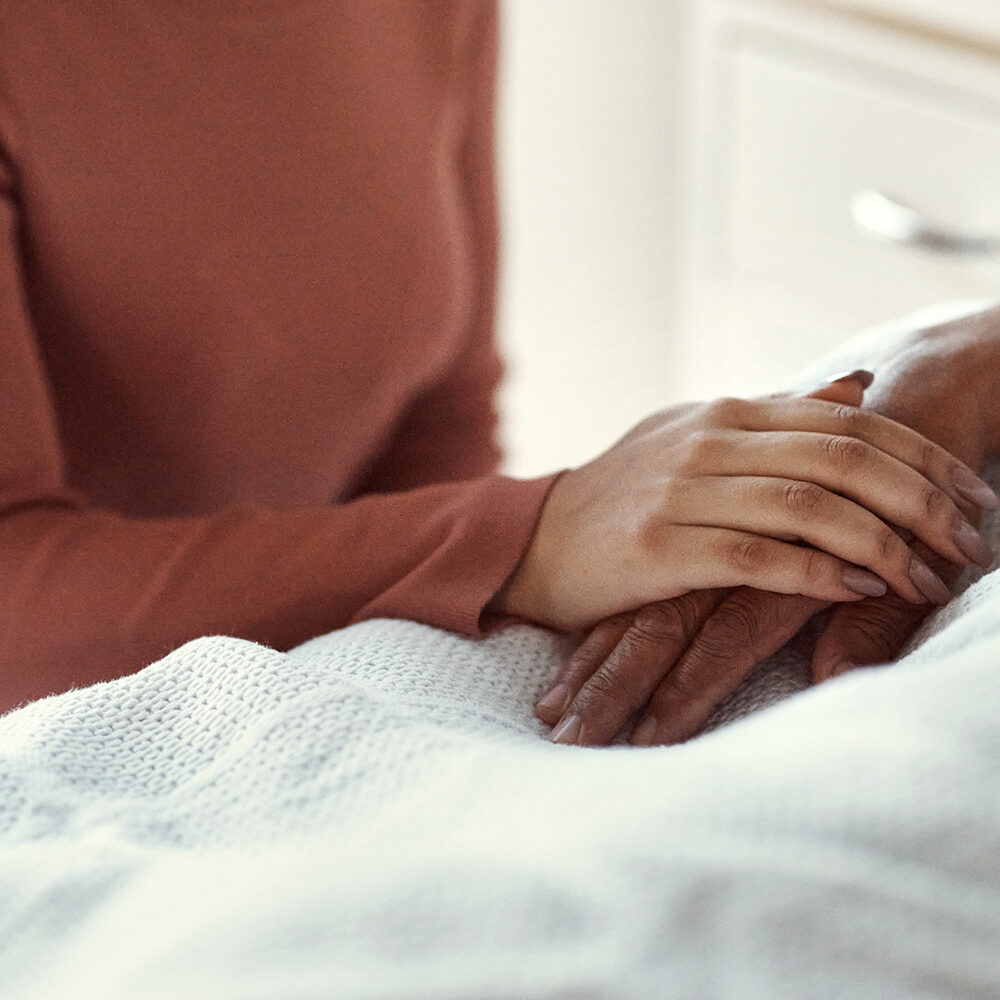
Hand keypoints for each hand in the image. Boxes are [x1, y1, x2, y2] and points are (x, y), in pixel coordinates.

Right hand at [499, 369, 990, 632]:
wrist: (536, 541)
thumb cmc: (626, 497)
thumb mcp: (698, 439)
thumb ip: (778, 413)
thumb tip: (859, 384)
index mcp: (727, 411)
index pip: (850, 420)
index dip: (923, 456)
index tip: (973, 497)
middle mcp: (709, 440)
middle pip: (844, 458)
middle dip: (923, 501)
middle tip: (970, 544)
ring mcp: (680, 491)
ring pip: (809, 507)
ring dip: (883, 546)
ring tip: (927, 582)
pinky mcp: (658, 547)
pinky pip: (755, 558)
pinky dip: (815, 575)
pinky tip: (856, 590)